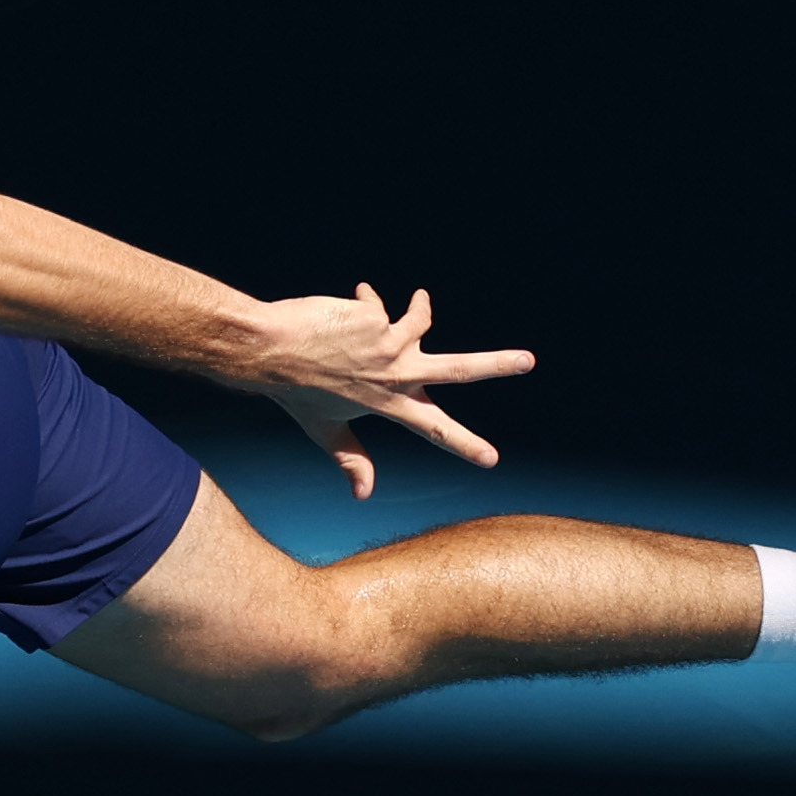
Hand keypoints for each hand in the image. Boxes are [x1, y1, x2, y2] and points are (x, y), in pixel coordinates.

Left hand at [231, 284, 534, 498]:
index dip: (464, 445)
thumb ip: (351, 458)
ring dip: (419, 308)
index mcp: (388, 406)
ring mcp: (386, 346)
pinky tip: (354, 299)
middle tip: (528, 361)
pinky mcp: (375, 319)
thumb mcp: (323, 430)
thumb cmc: (293, 392)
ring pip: (422, 320)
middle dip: (497, 365)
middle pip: (458, 370)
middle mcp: (393, 377)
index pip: (434, 429)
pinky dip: (366, 301)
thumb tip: (364, 496)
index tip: (491, 460)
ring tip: (420, 299)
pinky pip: (379, 304)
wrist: (267, 352)